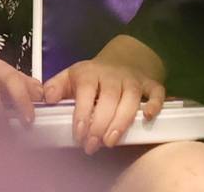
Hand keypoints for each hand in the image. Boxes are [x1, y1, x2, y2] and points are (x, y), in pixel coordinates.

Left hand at [41, 35, 166, 153]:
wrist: (122, 58)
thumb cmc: (92, 76)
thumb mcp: (70, 77)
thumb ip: (56, 87)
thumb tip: (48, 99)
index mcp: (90, 73)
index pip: (86, 90)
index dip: (83, 113)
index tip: (79, 134)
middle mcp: (113, 75)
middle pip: (109, 98)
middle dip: (100, 124)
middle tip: (92, 146)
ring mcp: (133, 79)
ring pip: (131, 98)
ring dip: (122, 121)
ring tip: (111, 141)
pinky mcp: (150, 84)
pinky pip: (156, 92)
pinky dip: (155, 104)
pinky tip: (147, 117)